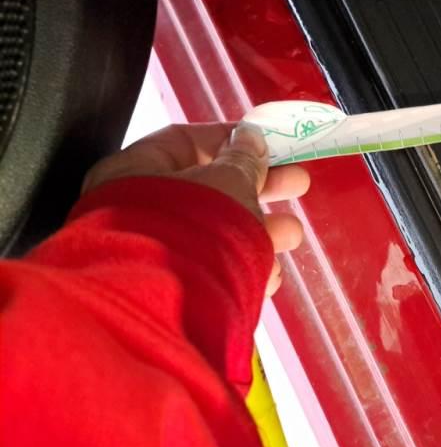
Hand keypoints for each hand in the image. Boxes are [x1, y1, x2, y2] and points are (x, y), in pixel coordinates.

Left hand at [82, 123, 308, 296]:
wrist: (169, 307)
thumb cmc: (195, 227)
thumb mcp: (230, 180)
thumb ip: (244, 158)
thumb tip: (250, 140)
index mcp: (135, 171)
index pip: (186, 142)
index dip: (233, 139)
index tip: (270, 144)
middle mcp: (136, 210)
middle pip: (209, 189)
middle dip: (261, 188)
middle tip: (298, 184)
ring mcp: (153, 254)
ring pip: (217, 234)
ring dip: (261, 233)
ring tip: (292, 236)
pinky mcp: (172, 293)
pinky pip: (214, 271)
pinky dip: (245, 269)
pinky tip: (270, 275)